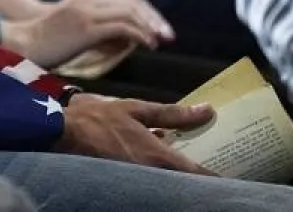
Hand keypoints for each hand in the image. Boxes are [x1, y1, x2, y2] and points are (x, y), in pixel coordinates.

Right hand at [15, 0, 173, 67]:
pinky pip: (122, 27)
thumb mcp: (81, 19)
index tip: (161, 27)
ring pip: (130, 12)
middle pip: (133, 2)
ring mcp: (87, 9)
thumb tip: (136, 35)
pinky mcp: (86, 26)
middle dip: (154, 18)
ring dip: (150, 27)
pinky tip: (148, 45)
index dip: (149, 12)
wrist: (27, 43)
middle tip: (168, 35)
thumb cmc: (54, 37)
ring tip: (160, 41)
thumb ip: (105, 21)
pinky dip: (140, 35)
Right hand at [56, 94, 215, 174]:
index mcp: (157, 156)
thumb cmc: (96, 119)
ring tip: (190, 166)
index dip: (217, 177)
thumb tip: (206, 110)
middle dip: (200, 178)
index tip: (234, 177)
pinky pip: (149, 179)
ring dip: (179, 176)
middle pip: (184, 183)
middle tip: (216, 169)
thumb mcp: (135, 108)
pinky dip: (159, 173)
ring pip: (167, 182)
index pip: (197, 174)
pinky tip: (158, 164)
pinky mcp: (122, 180)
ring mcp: (136, 180)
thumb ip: (171, 113)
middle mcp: (150, 174)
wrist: (58, 133)